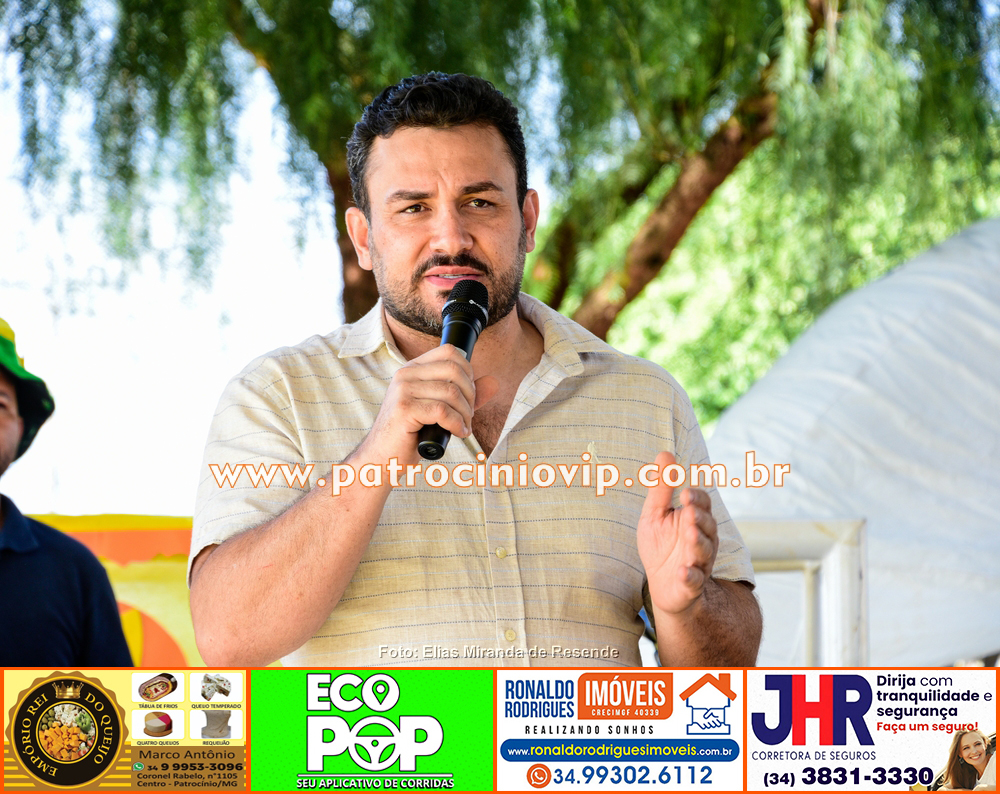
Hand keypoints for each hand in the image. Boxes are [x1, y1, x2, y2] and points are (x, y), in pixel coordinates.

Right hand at [362, 344, 498, 463]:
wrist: (382, 457)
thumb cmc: (410, 434)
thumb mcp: (440, 410)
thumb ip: (465, 395)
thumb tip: (494, 382)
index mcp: (413, 369)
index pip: (450, 352)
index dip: (468, 372)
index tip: (468, 395)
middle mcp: (406, 374)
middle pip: (455, 370)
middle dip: (470, 395)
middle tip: (468, 415)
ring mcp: (403, 390)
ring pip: (451, 392)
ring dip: (465, 414)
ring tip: (462, 427)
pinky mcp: (404, 409)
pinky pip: (442, 411)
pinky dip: (456, 423)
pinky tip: (456, 432)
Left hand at [637, 450, 718, 614]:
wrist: (664, 585)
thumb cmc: (662, 545)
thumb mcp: (655, 514)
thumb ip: (661, 488)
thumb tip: (665, 453)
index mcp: (694, 519)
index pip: (701, 504)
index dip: (696, 499)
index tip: (685, 492)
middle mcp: (702, 539)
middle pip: (706, 526)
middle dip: (699, 518)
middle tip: (689, 512)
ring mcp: (698, 562)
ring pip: (704, 551)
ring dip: (698, 543)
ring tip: (690, 534)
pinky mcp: (691, 584)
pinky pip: (694, 580)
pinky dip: (690, 576)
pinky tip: (684, 572)